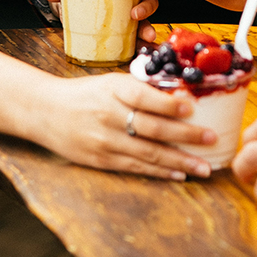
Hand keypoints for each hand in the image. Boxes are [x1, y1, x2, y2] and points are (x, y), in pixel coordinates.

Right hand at [33, 73, 217, 180]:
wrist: (45, 111)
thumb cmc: (85, 93)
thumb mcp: (110, 82)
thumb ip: (140, 89)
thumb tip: (181, 94)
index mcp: (113, 90)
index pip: (143, 97)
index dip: (168, 104)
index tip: (192, 107)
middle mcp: (109, 115)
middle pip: (152, 128)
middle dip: (185, 135)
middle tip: (211, 139)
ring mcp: (104, 140)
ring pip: (148, 153)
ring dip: (179, 161)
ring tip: (203, 167)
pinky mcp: (100, 160)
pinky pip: (135, 167)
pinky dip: (159, 171)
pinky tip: (179, 174)